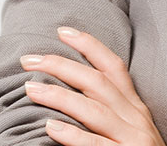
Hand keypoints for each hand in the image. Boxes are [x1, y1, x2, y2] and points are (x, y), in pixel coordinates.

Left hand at [20, 26, 165, 145]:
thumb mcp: (131, 127)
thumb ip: (111, 109)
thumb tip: (75, 91)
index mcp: (135, 106)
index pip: (113, 66)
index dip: (89, 46)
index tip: (63, 31)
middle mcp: (135, 116)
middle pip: (98, 82)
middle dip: (63, 65)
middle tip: (30, 58)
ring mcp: (131, 138)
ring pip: (93, 109)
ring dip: (59, 96)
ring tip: (30, 88)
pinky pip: (95, 145)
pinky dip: (72, 136)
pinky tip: (49, 129)